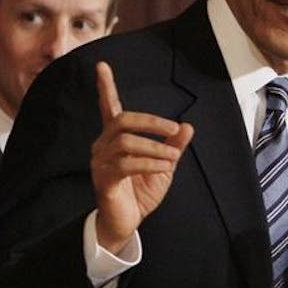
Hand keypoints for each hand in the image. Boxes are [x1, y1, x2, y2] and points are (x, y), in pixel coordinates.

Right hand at [90, 61, 193, 253]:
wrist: (126, 221)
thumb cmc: (140, 193)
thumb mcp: (164, 166)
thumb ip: (172, 145)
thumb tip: (187, 126)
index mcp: (115, 138)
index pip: (108, 107)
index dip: (105, 87)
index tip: (102, 65)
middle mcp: (103, 146)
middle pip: (122, 120)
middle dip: (150, 121)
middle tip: (172, 129)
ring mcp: (101, 162)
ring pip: (127, 141)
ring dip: (155, 146)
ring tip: (172, 157)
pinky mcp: (104, 179)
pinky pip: (126, 163)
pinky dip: (149, 162)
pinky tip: (163, 166)